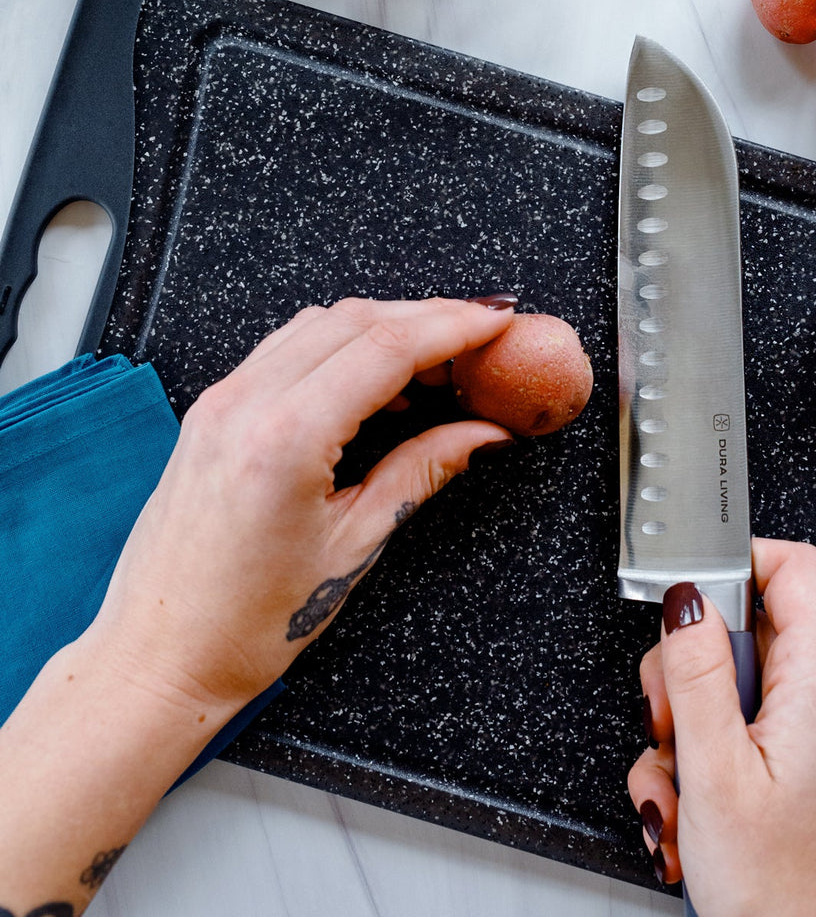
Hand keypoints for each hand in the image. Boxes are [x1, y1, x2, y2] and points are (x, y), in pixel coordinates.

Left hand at [89, 296, 515, 725]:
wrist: (159, 656)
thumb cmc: (244, 624)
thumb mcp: (353, 547)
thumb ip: (422, 471)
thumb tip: (481, 433)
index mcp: (285, 438)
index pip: (387, 347)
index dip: (454, 326)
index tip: (498, 322)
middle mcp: (246, 404)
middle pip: (356, 320)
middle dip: (429, 317)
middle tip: (483, 337)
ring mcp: (221, 401)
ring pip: (319, 323)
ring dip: (384, 325)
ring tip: (438, 359)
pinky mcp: (211, 410)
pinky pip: (285, 347)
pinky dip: (339, 344)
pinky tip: (376, 377)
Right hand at [628, 539, 815, 916]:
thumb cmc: (781, 893)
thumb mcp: (715, 771)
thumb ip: (696, 674)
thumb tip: (685, 598)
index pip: (790, 565)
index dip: (732, 563)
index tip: (682, 599)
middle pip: (742, 631)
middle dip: (685, 678)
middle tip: (669, 726)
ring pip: (728, 689)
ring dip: (685, 737)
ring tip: (681, 792)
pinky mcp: (802, 765)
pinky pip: (739, 732)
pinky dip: (703, 766)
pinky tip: (693, 813)